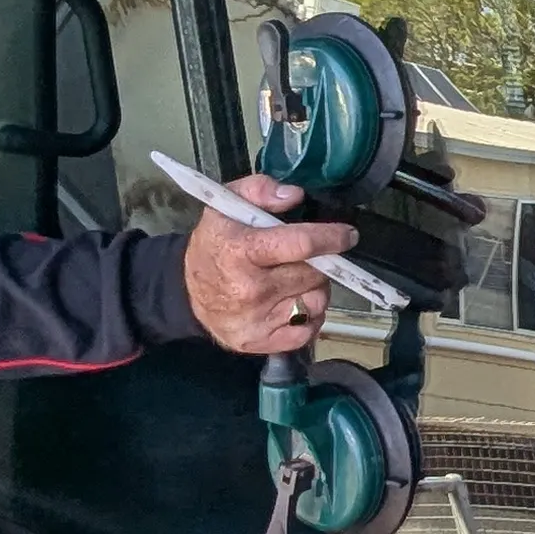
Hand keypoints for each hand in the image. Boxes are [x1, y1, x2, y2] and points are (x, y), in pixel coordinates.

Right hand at [182, 180, 357, 355]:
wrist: (186, 292)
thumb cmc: (214, 245)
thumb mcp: (225, 205)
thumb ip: (259, 190)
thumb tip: (295, 196)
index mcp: (241, 251)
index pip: (302, 245)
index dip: (331, 238)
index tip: (348, 235)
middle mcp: (250, 289)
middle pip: (314, 274)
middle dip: (318, 263)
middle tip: (304, 258)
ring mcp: (256, 320)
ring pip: (316, 302)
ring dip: (315, 289)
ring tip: (295, 280)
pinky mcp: (260, 343)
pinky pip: (308, 332)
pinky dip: (308, 317)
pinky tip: (292, 303)